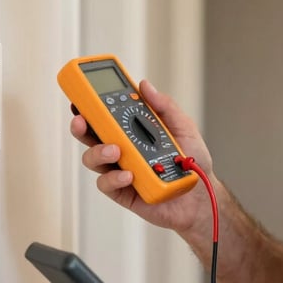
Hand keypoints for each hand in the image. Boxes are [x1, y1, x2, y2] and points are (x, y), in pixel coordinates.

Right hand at [70, 79, 215, 236]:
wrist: (201, 196)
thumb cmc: (193, 162)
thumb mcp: (183, 127)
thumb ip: (164, 106)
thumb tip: (144, 85)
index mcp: (133, 131)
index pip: (106, 116)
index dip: (90, 106)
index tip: (81, 95)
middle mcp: (122, 149)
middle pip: (91, 136)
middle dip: (81, 126)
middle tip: (82, 120)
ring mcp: (120, 170)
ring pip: (93, 159)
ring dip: (99, 152)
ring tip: (116, 150)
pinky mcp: (122, 192)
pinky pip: (106, 183)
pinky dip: (114, 178)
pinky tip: (129, 175)